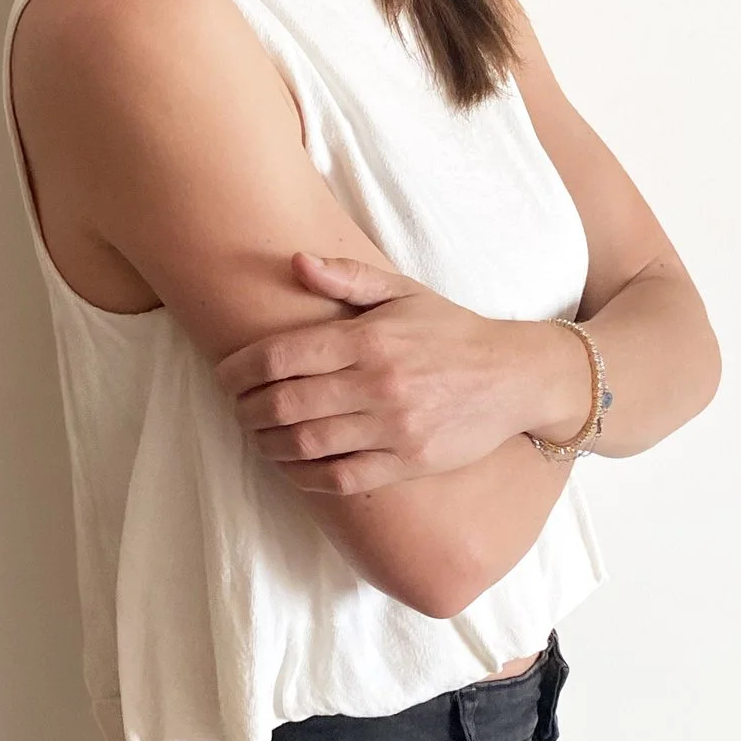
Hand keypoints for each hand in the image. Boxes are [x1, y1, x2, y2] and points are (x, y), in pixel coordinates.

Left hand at [214, 253, 590, 493]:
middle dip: (247, 410)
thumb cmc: (452, 332)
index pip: (282, 356)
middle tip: (238, 410)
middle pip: (284, 404)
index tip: (225, 377)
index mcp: (370, 338)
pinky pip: (341, 478)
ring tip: (258, 437)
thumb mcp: (404, 292)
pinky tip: (292, 466)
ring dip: (268, 445)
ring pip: (305, 445)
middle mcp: (378, 383)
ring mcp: (393, 426)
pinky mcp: (408, 461)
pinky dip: (305, 476)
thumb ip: (348, 276)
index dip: (240, 370)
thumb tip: (296, 262)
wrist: (515, 377)